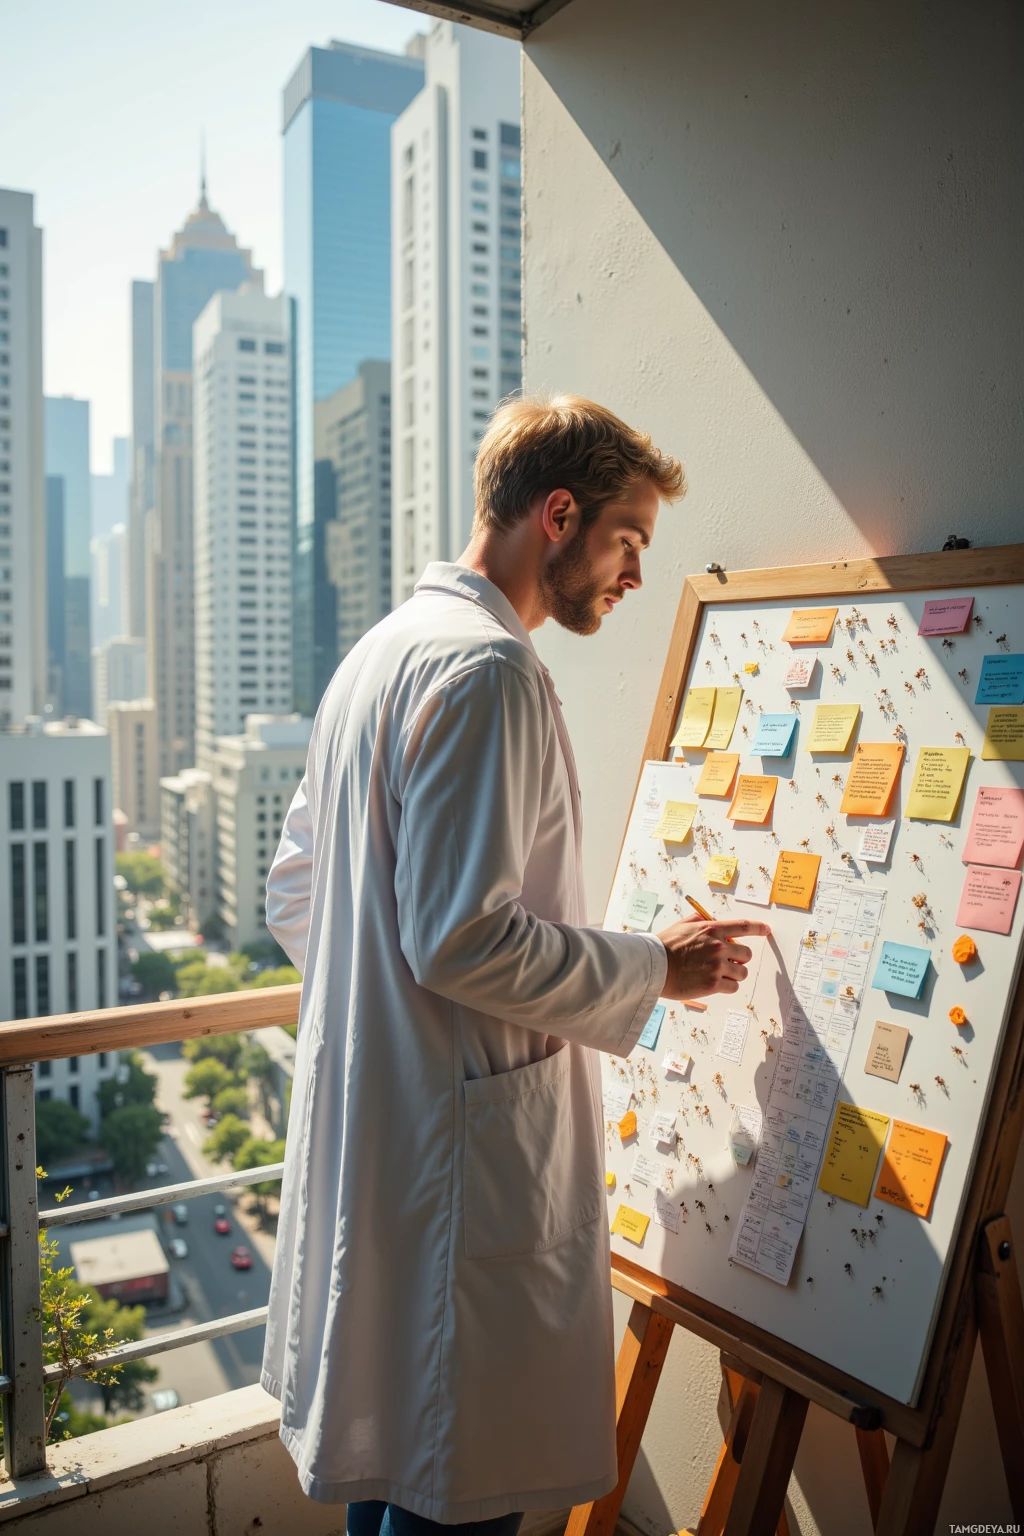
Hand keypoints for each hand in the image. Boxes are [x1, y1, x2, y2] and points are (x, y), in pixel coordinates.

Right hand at [654, 916, 770, 998]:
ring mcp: (717, 966)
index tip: (766, 930)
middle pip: (746, 953)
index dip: (758, 928)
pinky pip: (733, 987)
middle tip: (728, 961)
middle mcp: (718, 947)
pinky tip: (715, 984)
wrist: (654, 967)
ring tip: (719, 975)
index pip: (744, 926)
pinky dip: (727, 986)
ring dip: (734, 974)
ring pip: (742, 972)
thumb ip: (699, 920)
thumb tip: (709, 919)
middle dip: (739, 958)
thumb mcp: (682, 925)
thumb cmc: (665, 946)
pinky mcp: (713, 984)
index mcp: (712, 929)